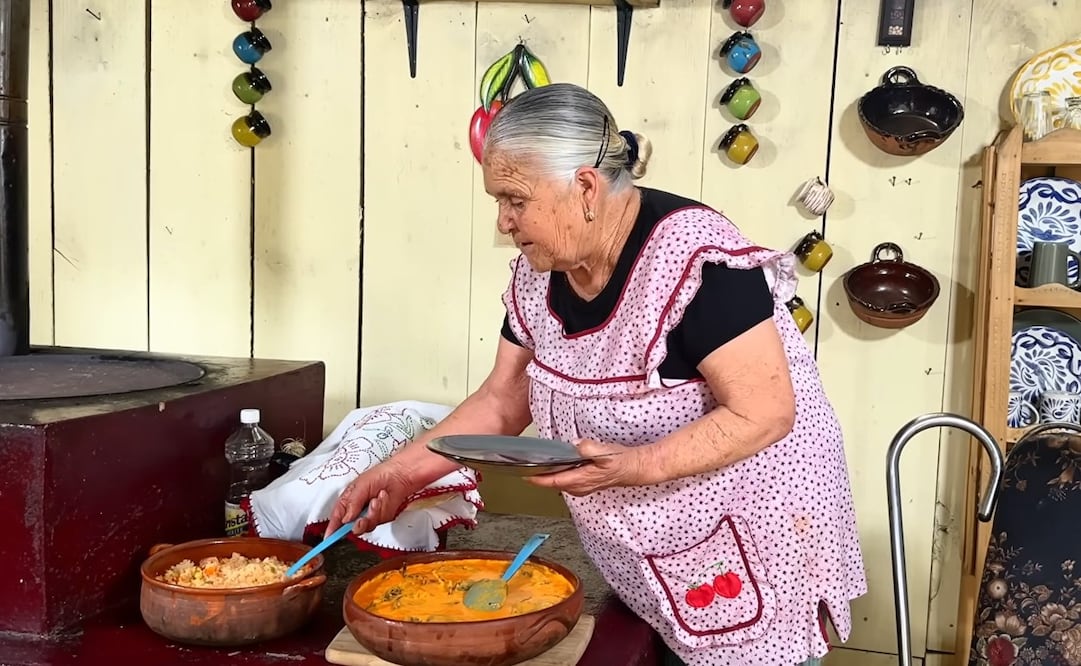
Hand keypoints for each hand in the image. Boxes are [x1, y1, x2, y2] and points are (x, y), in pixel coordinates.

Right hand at [324, 462, 417, 537]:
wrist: (399, 476)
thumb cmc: (378, 475)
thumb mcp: (360, 486)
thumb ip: (352, 503)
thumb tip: (346, 519)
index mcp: (346, 502)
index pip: (336, 518)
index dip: (331, 529)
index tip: (329, 538)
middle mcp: (356, 511)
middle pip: (349, 527)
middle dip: (356, 524)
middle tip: (361, 519)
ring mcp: (368, 516)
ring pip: (364, 526)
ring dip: (371, 515)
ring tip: (375, 501)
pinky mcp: (379, 519)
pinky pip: (377, 522)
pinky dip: (380, 510)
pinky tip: (382, 498)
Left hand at [526, 439, 644, 495]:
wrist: (633, 468)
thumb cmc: (620, 461)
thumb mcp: (605, 452)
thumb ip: (588, 448)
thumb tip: (575, 445)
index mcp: (581, 479)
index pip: (553, 482)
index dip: (537, 479)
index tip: (524, 474)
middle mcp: (579, 487)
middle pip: (552, 485)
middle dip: (538, 478)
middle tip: (525, 467)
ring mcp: (581, 487)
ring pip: (558, 484)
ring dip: (547, 478)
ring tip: (536, 467)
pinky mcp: (584, 484)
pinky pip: (565, 482)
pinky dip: (557, 476)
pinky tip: (555, 468)